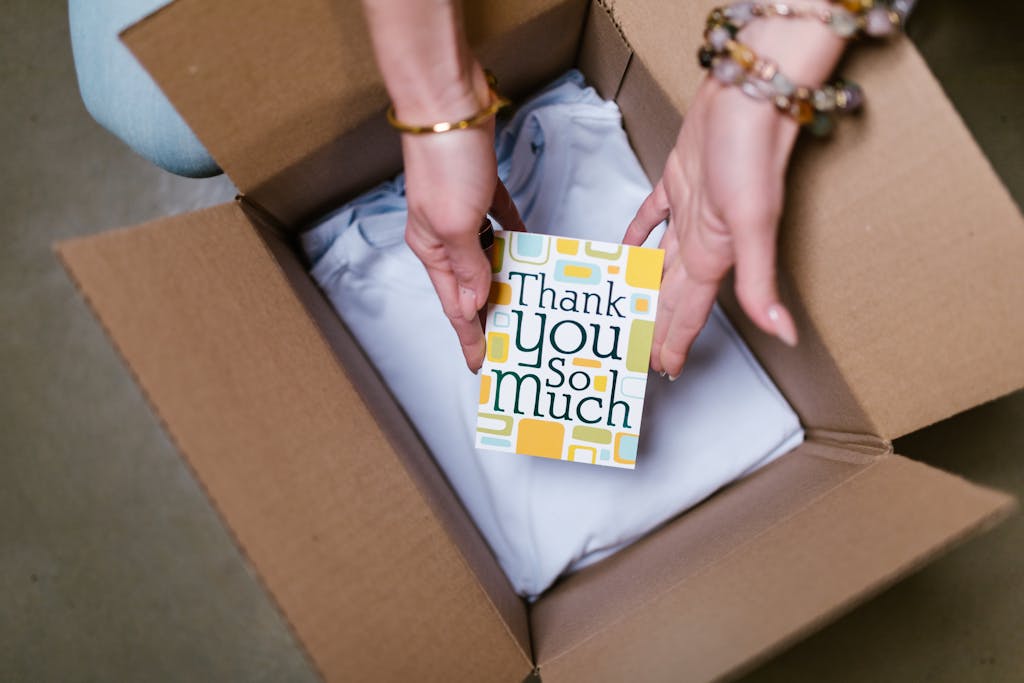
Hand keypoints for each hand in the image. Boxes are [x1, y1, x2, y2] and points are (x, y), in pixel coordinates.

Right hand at [400, 74, 524, 372]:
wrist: (448, 105)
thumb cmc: (445, 163)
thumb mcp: (456, 225)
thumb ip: (468, 266)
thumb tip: (473, 304)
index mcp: (432, 248)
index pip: (454, 305)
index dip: (469, 336)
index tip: (481, 364)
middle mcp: (445, 233)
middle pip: (470, 284)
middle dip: (487, 313)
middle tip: (508, 340)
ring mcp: (462, 209)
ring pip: (487, 255)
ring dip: (504, 277)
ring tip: (524, 301)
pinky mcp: (480, 186)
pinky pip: (501, 220)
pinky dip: (514, 235)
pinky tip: (529, 246)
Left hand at [623, 81, 798, 378]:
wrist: (748, 97)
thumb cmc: (752, 154)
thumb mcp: (753, 226)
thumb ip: (760, 283)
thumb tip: (785, 334)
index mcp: (714, 256)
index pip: (688, 311)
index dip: (675, 340)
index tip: (663, 368)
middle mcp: (700, 240)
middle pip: (670, 294)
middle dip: (655, 324)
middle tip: (635, 349)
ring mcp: (689, 211)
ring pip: (658, 261)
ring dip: (643, 285)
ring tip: (625, 306)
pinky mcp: (678, 180)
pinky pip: (652, 215)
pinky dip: (637, 232)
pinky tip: (626, 244)